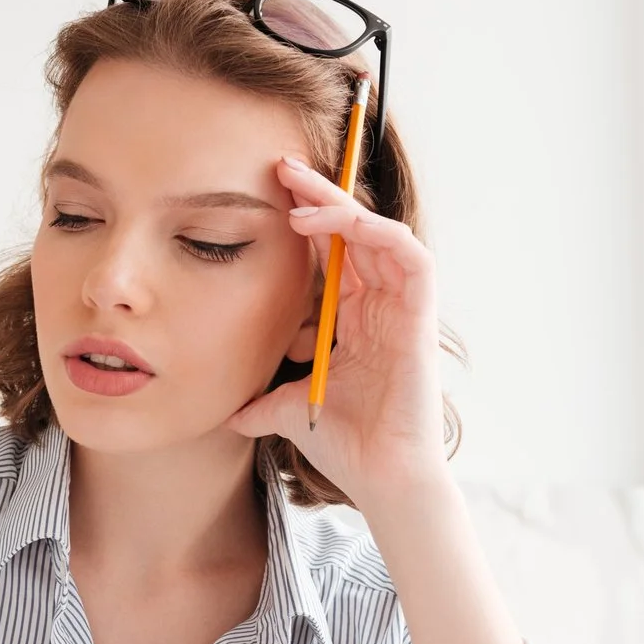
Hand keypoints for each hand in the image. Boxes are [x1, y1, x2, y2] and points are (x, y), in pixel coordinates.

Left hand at [224, 154, 453, 507]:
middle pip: (353, 232)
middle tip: (281, 166)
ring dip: (342, 206)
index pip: (330, 253)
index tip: (265, 194)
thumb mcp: (282, 408)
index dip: (304, 221)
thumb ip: (258, 400)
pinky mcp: (421, 316)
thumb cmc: (342, 444)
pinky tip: (337, 225)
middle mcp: (379, 305)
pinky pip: (410, 255)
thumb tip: (222, 410)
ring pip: (379, 232)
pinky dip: (376, 232)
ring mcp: (402, 308)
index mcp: (352, 318)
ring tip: (299, 192)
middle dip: (320, 195)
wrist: (380, 478)